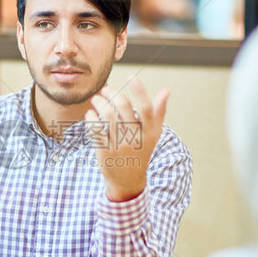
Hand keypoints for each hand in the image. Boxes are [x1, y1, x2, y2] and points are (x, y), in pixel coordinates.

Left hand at [85, 77, 169, 201]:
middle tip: (105, 89)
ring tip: (96, 99)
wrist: (128, 179)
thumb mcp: (153, 134)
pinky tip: (91, 113)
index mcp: (150, 132)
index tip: (131, 76)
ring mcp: (119, 145)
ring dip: (99, 102)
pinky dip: (91, 117)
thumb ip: (158, 112)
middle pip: (123, 106)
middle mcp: (135, 138)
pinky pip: (95, 128)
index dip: (139, 90)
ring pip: (107, 114)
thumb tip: (166, 90)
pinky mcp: (104, 151)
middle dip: (112, 93)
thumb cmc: (140, 150)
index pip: (146, 107)